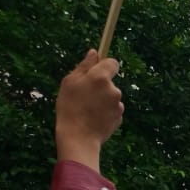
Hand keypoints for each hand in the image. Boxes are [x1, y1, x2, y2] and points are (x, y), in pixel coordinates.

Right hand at [55, 50, 123, 172]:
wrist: (79, 136)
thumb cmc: (69, 107)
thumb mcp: (70, 82)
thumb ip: (84, 66)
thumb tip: (94, 53)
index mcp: (101, 77)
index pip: (113, 63)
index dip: (106, 65)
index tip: (98, 69)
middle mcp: (114, 89)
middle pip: (109, 81)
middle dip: (100, 85)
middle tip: (84, 95)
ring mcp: (118, 104)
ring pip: (110, 96)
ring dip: (102, 99)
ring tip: (87, 108)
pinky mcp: (120, 117)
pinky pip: (112, 109)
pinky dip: (105, 111)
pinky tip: (94, 117)